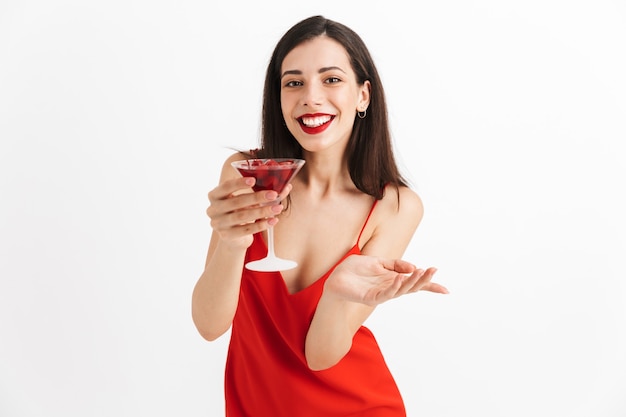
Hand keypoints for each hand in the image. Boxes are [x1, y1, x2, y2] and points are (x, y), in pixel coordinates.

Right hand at [206, 177, 291, 248]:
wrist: (234, 237)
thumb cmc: (241, 211)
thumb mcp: (246, 200)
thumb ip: (260, 191)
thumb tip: (286, 186)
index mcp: (214, 195)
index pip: (225, 187)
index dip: (239, 183)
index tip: (253, 180)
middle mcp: (213, 209)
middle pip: (236, 202)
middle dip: (256, 197)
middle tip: (274, 195)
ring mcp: (218, 224)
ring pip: (242, 216)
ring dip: (262, 211)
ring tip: (277, 208)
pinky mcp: (226, 236)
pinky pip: (246, 230)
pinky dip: (261, 224)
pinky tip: (273, 220)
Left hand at [325, 255, 447, 305]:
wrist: (335, 279)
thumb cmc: (354, 271)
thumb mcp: (377, 261)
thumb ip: (395, 264)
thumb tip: (413, 267)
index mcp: (392, 279)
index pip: (413, 283)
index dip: (429, 285)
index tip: (446, 290)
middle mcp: (389, 288)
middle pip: (411, 286)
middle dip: (423, 279)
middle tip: (434, 271)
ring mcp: (381, 293)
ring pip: (401, 290)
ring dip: (411, 281)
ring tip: (422, 272)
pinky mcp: (370, 297)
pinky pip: (385, 293)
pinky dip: (394, 287)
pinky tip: (400, 279)